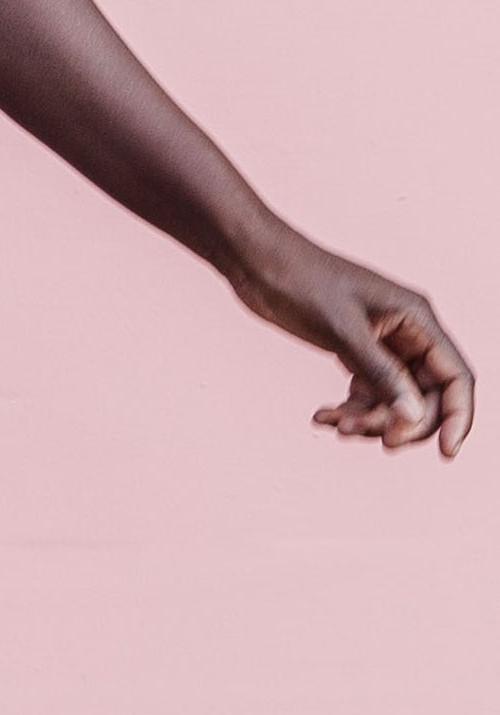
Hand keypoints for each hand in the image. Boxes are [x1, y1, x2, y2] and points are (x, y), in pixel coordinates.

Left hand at [229, 230, 473, 455]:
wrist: (257, 261)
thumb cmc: (300, 280)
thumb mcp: (343, 331)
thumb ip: (380, 374)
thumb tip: (413, 417)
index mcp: (417, 319)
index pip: (455, 377)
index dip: (458, 417)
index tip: (446, 453)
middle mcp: (407, 333)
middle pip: (425, 396)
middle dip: (398, 423)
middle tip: (356, 433)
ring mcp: (381, 344)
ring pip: (394, 400)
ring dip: (368, 420)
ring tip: (332, 423)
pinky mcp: (355, 352)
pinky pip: (367, 394)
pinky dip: (349, 410)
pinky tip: (321, 416)